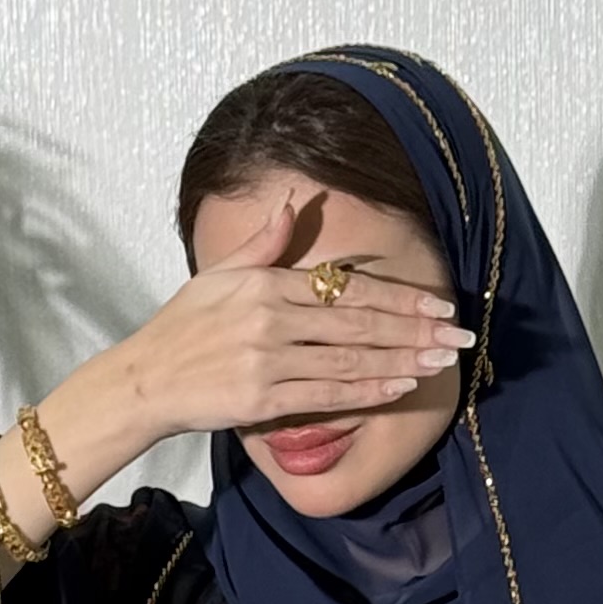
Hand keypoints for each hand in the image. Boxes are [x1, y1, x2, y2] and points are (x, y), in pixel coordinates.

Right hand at [119, 186, 471, 444]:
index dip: (398, 296)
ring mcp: (267, 360)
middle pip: (358, 321)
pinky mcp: (261, 400)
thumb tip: (296, 203)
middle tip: (458, 335)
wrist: (143, 381)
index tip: (438, 304)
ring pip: (349, 358)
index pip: (347, 286)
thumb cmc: (181, 328)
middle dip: (415, 329)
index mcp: (267, 283)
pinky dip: (366, 391)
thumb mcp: (218, 274)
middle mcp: (271, 318)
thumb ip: (265, 242)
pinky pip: (325, 394)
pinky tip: (399, 388)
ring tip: (441, 362)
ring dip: (401, 361)